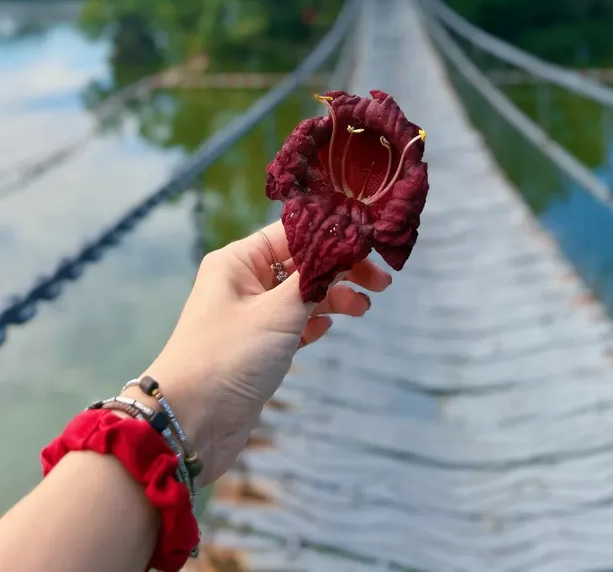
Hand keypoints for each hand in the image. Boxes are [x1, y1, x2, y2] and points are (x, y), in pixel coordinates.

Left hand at [126, 221, 391, 484]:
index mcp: (238, 260)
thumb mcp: (277, 313)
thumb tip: (344, 246)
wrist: (188, 423)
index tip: (371, 246)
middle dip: (341, 270)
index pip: (294, 233)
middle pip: (302, 262)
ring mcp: (250, 315)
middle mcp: (242, 281)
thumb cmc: (227, 358)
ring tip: (362, 308)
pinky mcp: (257, 347)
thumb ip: (314, 278)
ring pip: (301, 294)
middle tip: (381, 282)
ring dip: (333, 297)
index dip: (334, 236)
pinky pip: (294, 323)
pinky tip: (328, 327)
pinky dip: (315, 322)